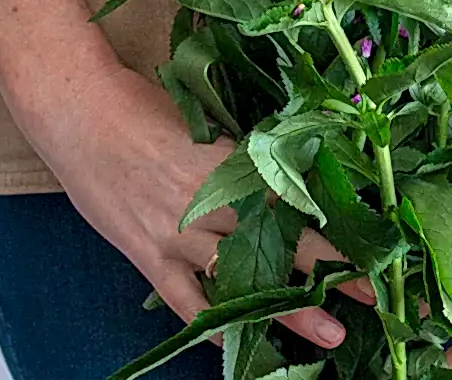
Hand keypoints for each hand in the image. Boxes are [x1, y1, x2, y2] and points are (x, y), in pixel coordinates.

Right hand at [26, 62, 371, 348]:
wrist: (82, 113)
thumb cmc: (142, 107)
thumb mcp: (202, 126)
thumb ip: (237, 157)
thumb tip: (277, 174)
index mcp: (231, 165)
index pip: (295, 204)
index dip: (332, 228)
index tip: (369, 246)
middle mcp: (212, 204)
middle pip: (279, 246)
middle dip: (326, 275)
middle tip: (369, 298)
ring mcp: (178, 235)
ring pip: (241, 282)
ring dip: (285, 310)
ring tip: (327, 335)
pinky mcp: (146, 255)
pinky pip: (184, 303)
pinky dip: (210, 324)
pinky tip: (238, 345)